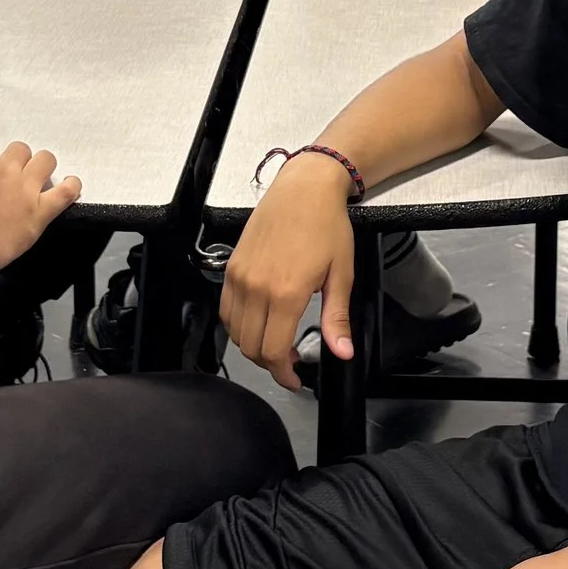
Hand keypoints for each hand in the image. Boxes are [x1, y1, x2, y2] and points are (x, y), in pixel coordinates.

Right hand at [0, 119, 77, 271]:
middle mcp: (4, 169)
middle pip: (17, 151)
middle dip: (13, 158)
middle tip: (5, 175)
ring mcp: (24, 190)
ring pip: (43, 162)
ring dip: (42, 164)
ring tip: (38, 173)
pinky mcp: (38, 213)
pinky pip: (63, 194)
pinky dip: (70, 187)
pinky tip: (72, 184)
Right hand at [221, 153, 354, 386]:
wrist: (303, 189)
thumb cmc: (326, 226)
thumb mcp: (341, 274)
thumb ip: (336, 318)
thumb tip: (342, 352)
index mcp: (286, 293)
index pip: (273, 351)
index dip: (283, 373)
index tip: (294, 379)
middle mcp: (256, 287)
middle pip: (250, 347)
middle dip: (269, 363)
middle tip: (289, 363)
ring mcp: (239, 277)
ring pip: (234, 331)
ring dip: (252, 346)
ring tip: (275, 342)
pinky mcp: (231, 267)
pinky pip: (226, 309)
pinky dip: (237, 325)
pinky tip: (257, 322)